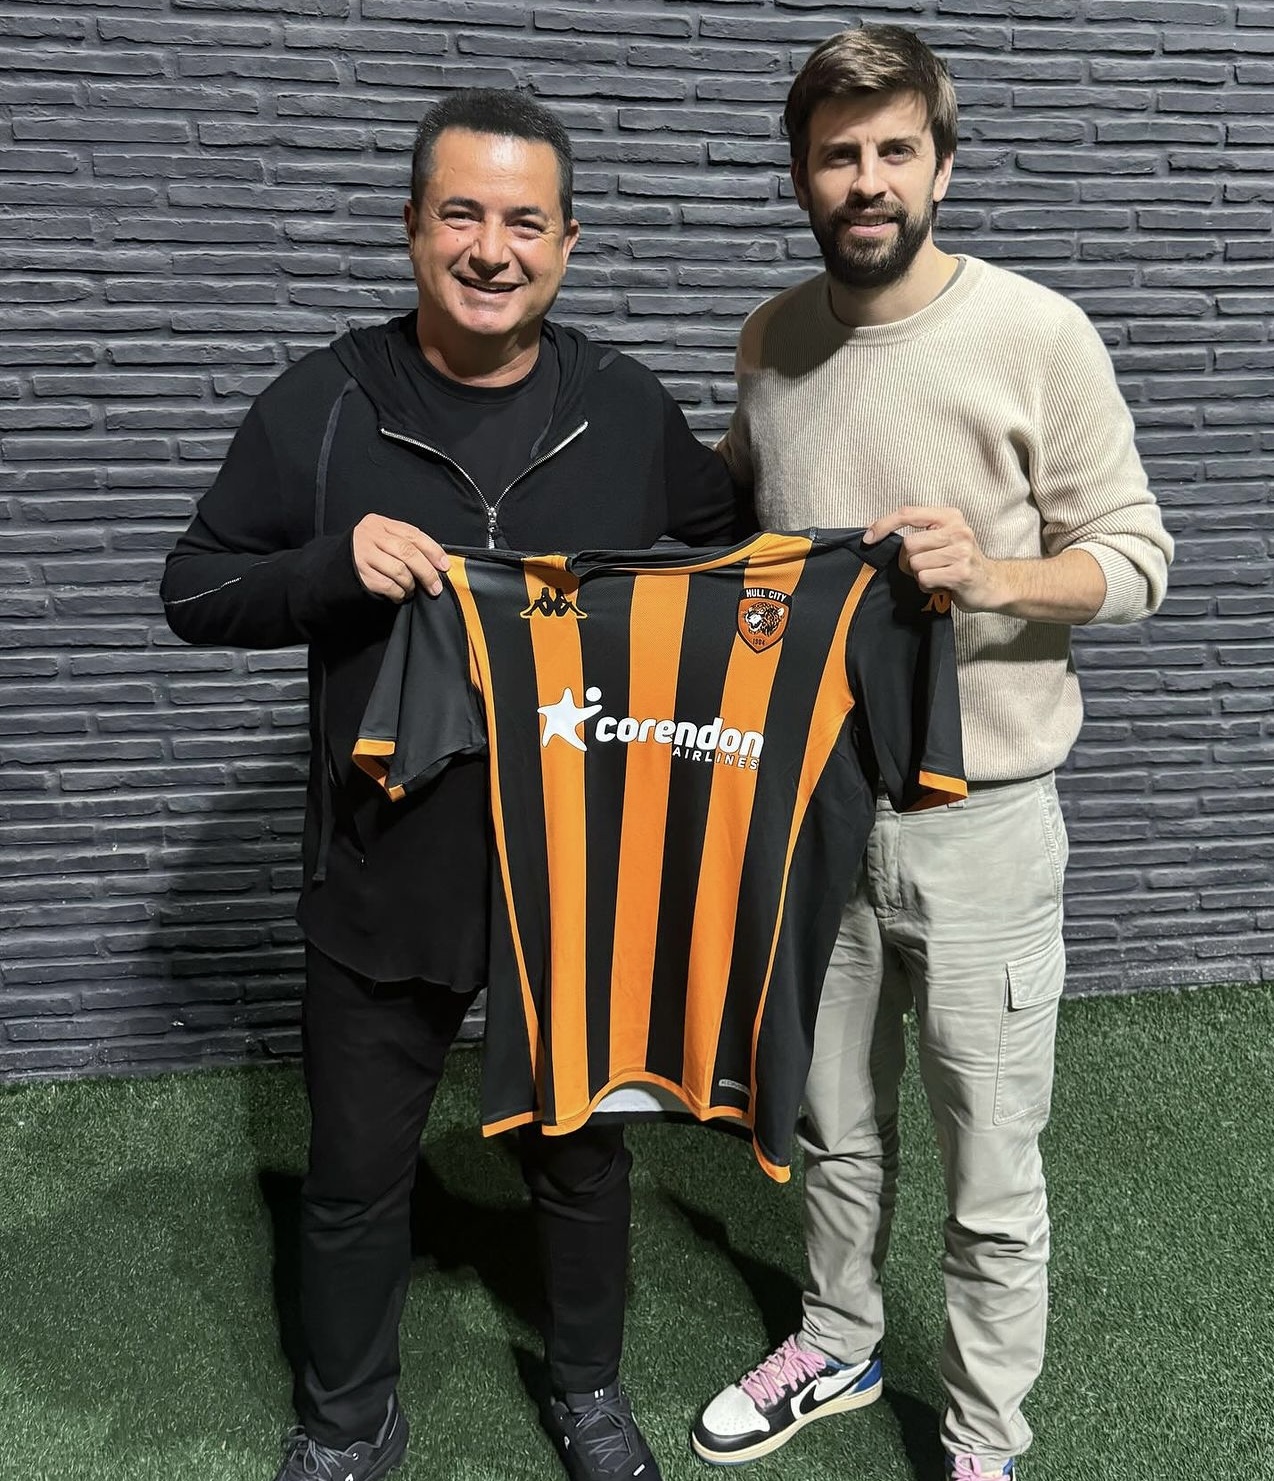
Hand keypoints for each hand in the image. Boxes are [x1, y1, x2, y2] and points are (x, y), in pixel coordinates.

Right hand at [352, 515, 448, 601]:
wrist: (334, 566)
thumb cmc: (367, 552)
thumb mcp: (383, 538)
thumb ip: (405, 543)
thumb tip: (436, 561)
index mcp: (380, 523)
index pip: (413, 534)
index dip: (432, 550)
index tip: (444, 566)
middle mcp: (370, 536)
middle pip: (407, 553)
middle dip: (426, 572)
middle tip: (435, 587)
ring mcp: (363, 555)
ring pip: (399, 571)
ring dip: (410, 585)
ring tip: (411, 590)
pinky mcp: (360, 574)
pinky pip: (388, 586)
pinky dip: (398, 593)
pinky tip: (399, 595)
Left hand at [864, 505, 1001, 612]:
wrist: (992, 584)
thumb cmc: (961, 561)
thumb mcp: (944, 538)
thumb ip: (920, 533)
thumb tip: (877, 534)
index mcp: (949, 516)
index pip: (908, 513)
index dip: (884, 524)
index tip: (868, 538)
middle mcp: (957, 530)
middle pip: (908, 545)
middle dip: (908, 561)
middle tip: (927, 567)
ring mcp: (961, 551)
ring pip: (914, 564)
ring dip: (919, 575)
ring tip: (938, 575)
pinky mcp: (960, 572)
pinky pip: (924, 579)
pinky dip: (927, 586)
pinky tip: (942, 584)